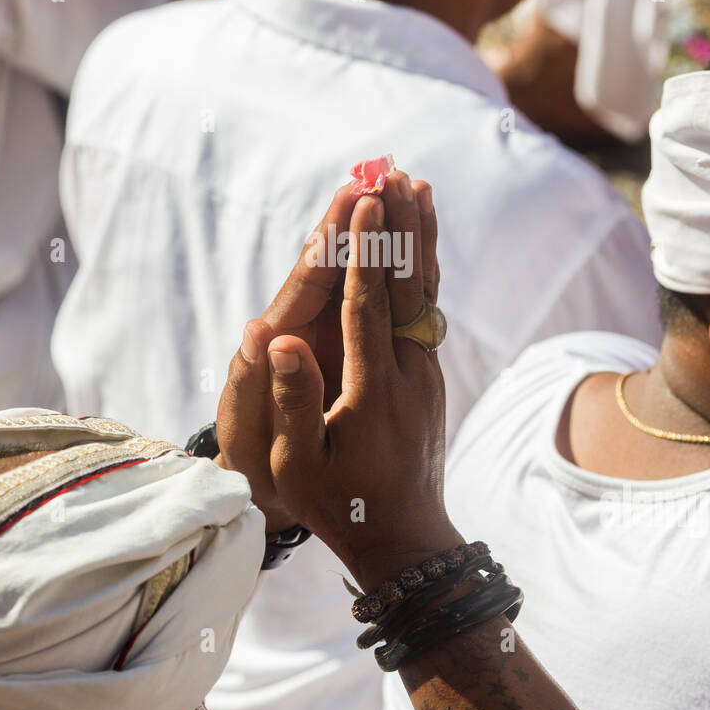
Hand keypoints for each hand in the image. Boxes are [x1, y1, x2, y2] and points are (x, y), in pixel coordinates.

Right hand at [219, 171, 459, 585]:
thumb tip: (277, 339)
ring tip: (420, 185)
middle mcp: (410, 376)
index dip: (366, 252)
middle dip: (402, 226)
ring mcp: (427, 375)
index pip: (369, 307)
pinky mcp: (431, 377)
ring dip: (424, 238)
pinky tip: (424, 240)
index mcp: (373, 393)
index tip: (366, 203)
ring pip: (427, 293)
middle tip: (396, 171)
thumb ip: (291, 401)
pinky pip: (429, 309)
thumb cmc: (338, 505)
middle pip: (408, 287)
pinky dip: (427, 268)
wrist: (403, 538)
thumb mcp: (299, 466)